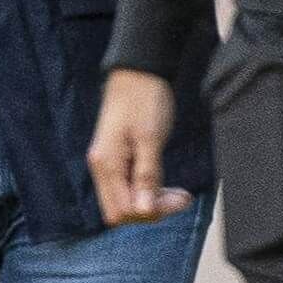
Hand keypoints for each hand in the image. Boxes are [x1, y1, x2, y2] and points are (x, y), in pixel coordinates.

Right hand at [88, 69, 193, 224]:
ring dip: (151, 202)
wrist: (138, 71)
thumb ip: (147, 176)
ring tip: (178, 194)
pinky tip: (166, 186)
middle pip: (121, 210)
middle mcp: (101, 166)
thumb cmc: (144, 99)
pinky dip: (147, 191)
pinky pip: (127, 187)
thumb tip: (144, 210)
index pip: (123, 209)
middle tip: (180, 197)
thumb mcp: (150, 138)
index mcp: (106, 162)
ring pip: (125, 201)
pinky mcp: (115, 158)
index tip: (178, 199)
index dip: (151, 212)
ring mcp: (107, 163)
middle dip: (151, 210)